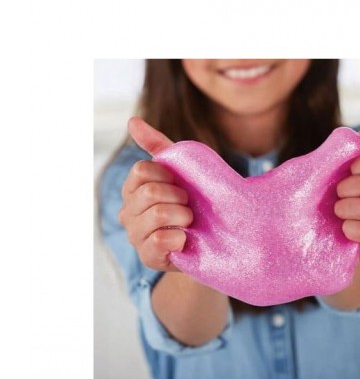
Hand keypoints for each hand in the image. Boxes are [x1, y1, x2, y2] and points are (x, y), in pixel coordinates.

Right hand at [118, 117, 192, 270]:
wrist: (214, 240)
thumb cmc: (195, 202)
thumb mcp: (181, 171)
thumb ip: (158, 146)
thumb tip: (132, 121)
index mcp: (133, 189)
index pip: (141, 171)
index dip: (167, 175)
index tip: (181, 184)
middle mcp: (128, 212)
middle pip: (150, 192)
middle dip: (179, 197)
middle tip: (189, 206)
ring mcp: (135, 236)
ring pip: (157, 214)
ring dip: (182, 216)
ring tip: (189, 222)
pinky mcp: (148, 257)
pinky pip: (160, 240)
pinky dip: (179, 237)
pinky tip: (185, 239)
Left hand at [334, 127, 359, 255]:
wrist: (340, 230)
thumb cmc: (346, 190)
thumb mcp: (350, 161)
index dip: (358, 164)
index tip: (348, 171)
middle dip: (346, 188)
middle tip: (339, 193)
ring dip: (344, 208)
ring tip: (340, 210)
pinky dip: (349, 228)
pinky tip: (346, 227)